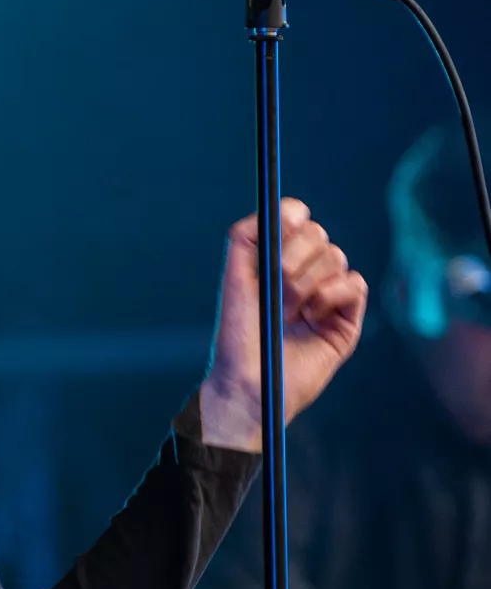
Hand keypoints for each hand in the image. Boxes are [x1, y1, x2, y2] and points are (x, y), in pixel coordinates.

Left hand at [200, 199, 367, 451]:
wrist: (249, 381)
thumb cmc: (237, 336)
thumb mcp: (234, 279)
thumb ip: (246, 237)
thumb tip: (280, 208)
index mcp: (276, 260)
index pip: (297, 217)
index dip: (291, 218)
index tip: (279, 231)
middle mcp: (303, 273)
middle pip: (318, 233)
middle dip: (292, 259)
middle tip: (274, 290)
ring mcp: (327, 295)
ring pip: (336, 257)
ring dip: (306, 285)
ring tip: (288, 313)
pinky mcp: (347, 318)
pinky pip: (354, 284)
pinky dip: (330, 296)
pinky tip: (311, 318)